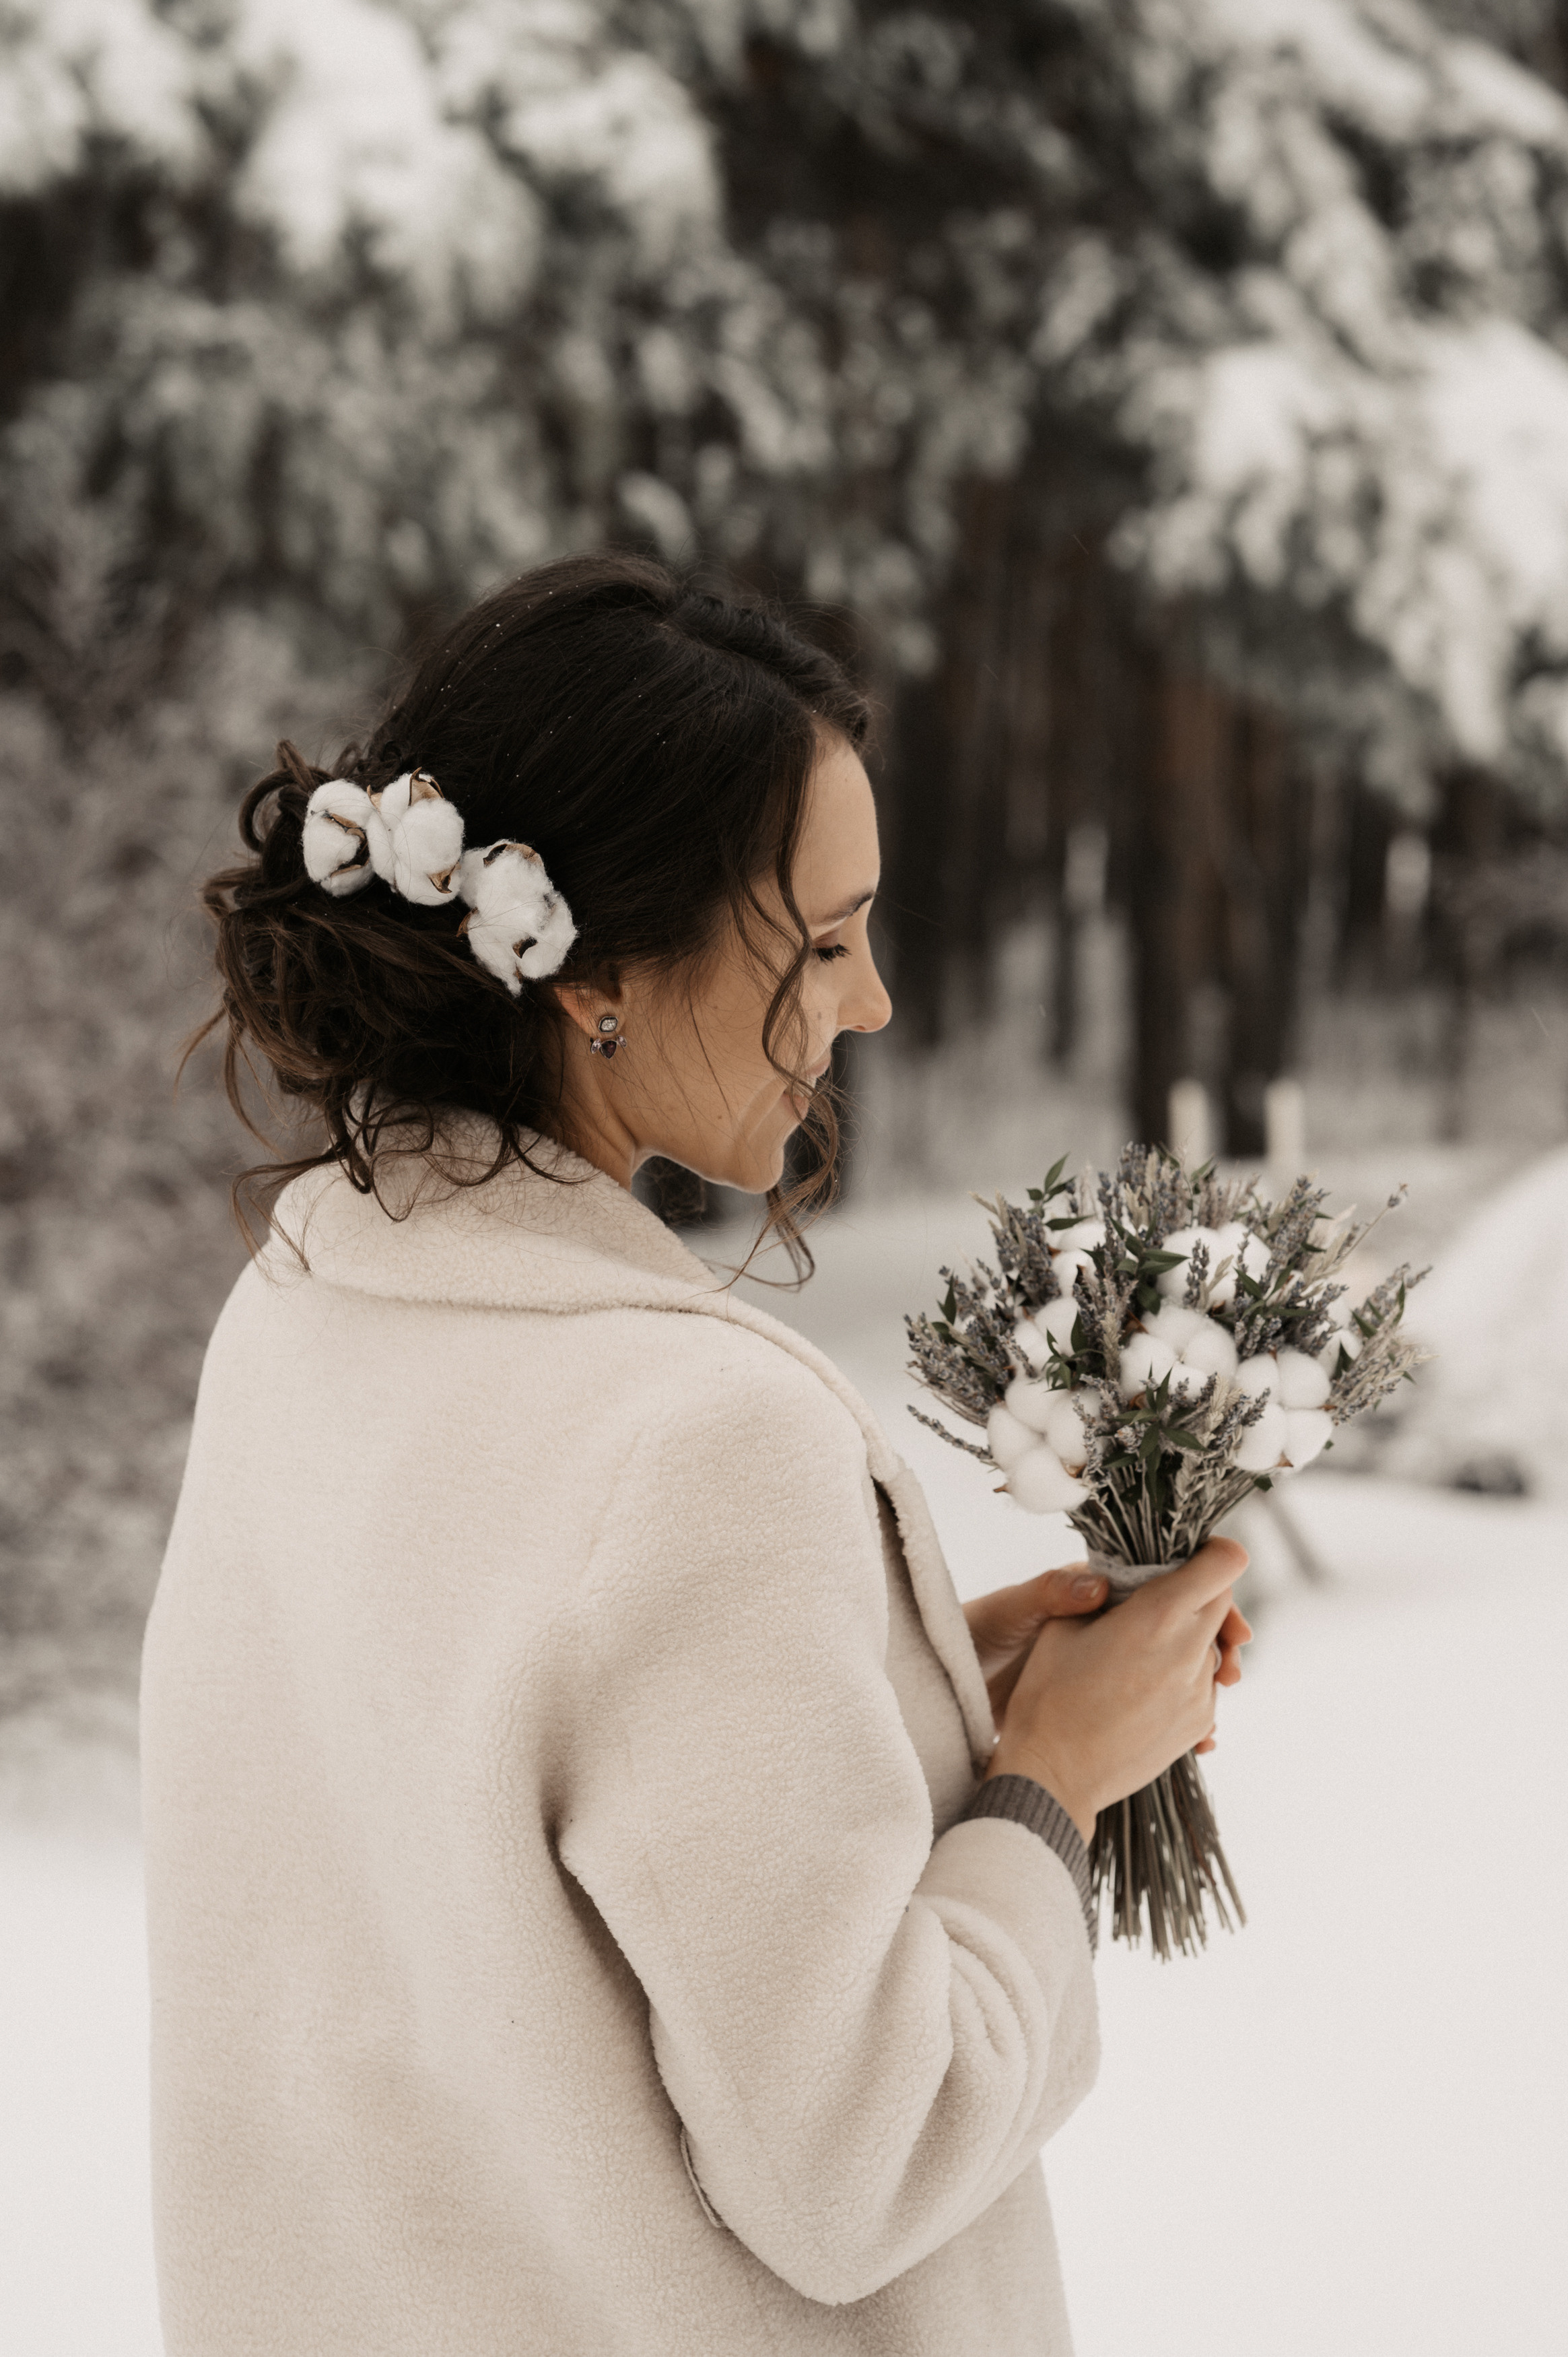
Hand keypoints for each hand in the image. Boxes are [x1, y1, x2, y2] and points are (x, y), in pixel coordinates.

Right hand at [985, 1537, 1250, 1840]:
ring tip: (1141, 1653)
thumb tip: (1129, 1581)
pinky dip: (1184, 1675)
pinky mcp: (1199, 1724)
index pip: (1226, 1564)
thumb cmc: (1049, 1696)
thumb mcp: (1063, 1626)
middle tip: (1157, 1602)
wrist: (1054, 1776)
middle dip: (1197, 1593)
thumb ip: (1107, 1593)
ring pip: (1214, 1645)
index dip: (1213, 1552)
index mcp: (1159, 1615)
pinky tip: (1144, 1687)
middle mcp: (1190, 1651)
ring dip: (1189, 1638)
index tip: (1192, 1558)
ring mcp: (1200, 1692)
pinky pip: (1205, 1684)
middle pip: (1223, 1603)